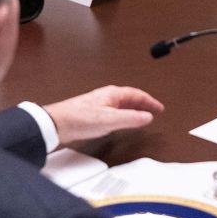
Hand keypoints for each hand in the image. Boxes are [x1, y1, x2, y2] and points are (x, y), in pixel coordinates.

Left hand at [43, 86, 163, 146]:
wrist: (56, 124)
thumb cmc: (79, 118)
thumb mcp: (110, 120)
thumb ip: (130, 118)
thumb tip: (148, 116)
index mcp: (113, 94)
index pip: (137, 94)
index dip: (150, 101)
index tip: (160, 108)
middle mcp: (107, 97)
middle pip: (131, 98)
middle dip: (144, 104)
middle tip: (155, 111)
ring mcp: (100, 105)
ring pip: (123, 105)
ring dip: (135, 110)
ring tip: (143, 116)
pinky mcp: (94, 114)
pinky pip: (116, 112)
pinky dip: (125, 116)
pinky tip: (123, 123)